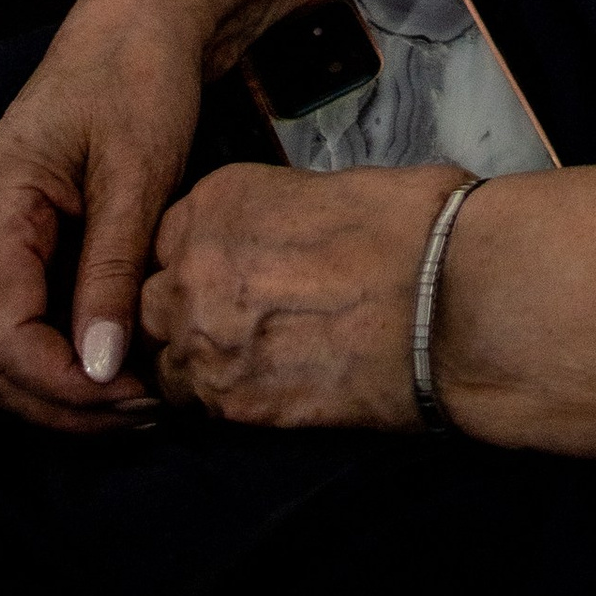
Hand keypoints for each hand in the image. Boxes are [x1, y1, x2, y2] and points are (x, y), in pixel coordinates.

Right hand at [0, 0, 212, 428]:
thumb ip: (110, 273)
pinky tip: (126, 363)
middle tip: (147, 411)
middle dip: (64, 401)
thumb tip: (97, 372)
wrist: (146, 13)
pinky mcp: (19, 241)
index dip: (63, 386)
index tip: (135, 398)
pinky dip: (69, 354)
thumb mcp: (137, 171)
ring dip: (66, 388)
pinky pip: (27, 322)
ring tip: (144, 396)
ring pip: (6, 351)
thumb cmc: (141, 73)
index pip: (3, 337)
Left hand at [139, 158, 466, 425]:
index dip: (196, 260)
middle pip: (151, 298)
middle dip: (181, 311)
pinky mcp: (227, 401)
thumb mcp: (327, 190)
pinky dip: (218, 400)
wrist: (444, 300)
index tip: (224, 275)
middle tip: (233, 322)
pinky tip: (262, 389)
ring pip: (162, 358)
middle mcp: (193, 262)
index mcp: (219, 197)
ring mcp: (202, 335)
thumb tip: (278, 244)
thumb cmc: (408, 229)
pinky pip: (194, 405)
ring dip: (194, 359)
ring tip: (248, 361)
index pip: (168, 236)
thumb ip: (274, 218)